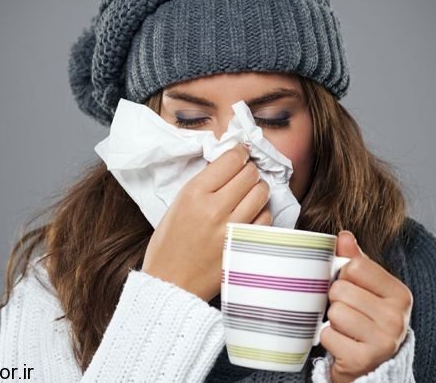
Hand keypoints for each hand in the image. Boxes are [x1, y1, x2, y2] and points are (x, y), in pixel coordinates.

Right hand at [141, 143, 272, 301]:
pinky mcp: (243, 245)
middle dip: (249, 170)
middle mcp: (214, 208)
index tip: (242, 154)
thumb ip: (203, 185)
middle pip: (249, 174)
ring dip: (258, 189)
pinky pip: (266, 218)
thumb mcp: (177, 205)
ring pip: (261, 193)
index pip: (230, 160)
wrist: (170, 284)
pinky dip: (262, 213)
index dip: (240, 153)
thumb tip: (228, 165)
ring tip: (250, 194)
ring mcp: (232, 228)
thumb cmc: (169, 244)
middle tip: (245, 175)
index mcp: (193, 193)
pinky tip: (251, 215)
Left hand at [322, 231, 412, 382]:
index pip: (355, 266)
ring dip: (332, 321)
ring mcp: (383, 342)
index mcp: (400, 294)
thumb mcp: (367, 288)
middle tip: (348, 312)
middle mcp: (397, 318)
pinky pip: (328, 336)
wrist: (371, 366)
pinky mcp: (363, 361)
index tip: (352, 289)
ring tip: (346, 329)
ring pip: (335, 313)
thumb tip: (344, 235)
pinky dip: (329, 339)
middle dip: (336, 300)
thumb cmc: (367, 320)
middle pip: (341, 290)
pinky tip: (342, 344)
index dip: (345, 276)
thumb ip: (356, 260)